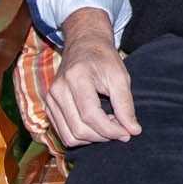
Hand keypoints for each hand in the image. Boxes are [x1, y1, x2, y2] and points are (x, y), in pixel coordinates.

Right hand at [45, 7, 141, 146]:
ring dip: (92, 139)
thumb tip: (133, 131)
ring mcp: (50, 99)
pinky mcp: (49, 107)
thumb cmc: (104, 59)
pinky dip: (81, 136)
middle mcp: (58, 90)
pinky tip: (96, 125)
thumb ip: (126, 104)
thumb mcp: (120, 77)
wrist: (84, 44)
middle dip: (103, 136)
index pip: (91, 116)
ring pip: (69, 136)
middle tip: (121, 129)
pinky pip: (63, 133)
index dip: (111, 130)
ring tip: (109, 126)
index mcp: (76, 78)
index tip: (128, 133)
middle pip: (79, 129)